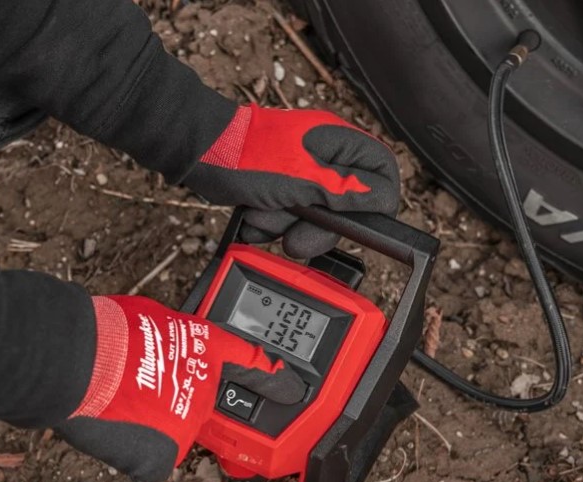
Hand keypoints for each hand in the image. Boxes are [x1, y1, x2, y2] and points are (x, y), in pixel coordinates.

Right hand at [56, 296, 304, 481]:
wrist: (81, 360)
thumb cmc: (108, 331)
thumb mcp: (153, 317)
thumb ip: (170, 335)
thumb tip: (163, 342)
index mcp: (205, 347)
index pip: (249, 363)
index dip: (272, 377)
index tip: (287, 386)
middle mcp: (205, 388)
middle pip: (197, 404)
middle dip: (172, 400)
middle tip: (138, 387)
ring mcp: (186, 425)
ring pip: (170, 432)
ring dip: (149, 423)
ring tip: (119, 404)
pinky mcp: (162, 456)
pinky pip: (150, 458)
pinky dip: (133, 448)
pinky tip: (114, 427)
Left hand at [184, 104, 399, 257]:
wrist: (200, 155)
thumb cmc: (247, 156)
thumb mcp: (304, 179)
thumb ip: (346, 192)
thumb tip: (382, 200)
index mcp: (340, 143)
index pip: (382, 176)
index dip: (373, 205)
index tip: (350, 225)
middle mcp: (325, 157)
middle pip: (346, 207)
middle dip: (316, 226)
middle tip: (295, 236)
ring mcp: (301, 174)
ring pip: (313, 218)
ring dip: (286, 225)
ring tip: (263, 215)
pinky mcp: (279, 189)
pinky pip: (287, 219)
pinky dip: (270, 225)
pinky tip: (254, 217)